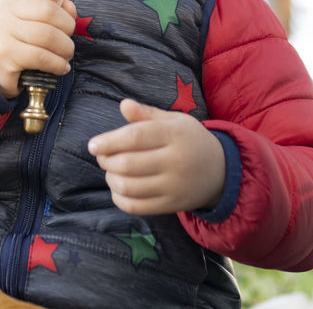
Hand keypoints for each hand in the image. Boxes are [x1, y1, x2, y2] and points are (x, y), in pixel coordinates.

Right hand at [0, 0, 75, 99]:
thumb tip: (69, 7)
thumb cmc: (17, 39)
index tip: (58, 5)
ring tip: (66, 53)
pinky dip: (58, 63)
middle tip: (67, 37)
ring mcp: (2, 32)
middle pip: (48, 10)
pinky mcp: (5, 55)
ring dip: (65, 48)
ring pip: (48, 35)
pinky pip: (42, 57)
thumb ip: (54, 8)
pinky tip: (60, 66)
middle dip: (67, 26)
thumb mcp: (32, 18)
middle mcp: (3, 10)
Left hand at [87, 99, 225, 214]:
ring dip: (111, 179)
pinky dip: (119, 199)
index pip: (135, 137)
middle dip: (107, 161)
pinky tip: (118, 188)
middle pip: (128, 164)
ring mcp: (174, 186)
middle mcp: (176, 160)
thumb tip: (124, 105)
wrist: (219, 171)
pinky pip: (136, 206)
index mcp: (175, 134)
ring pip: (129, 187)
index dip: (109, 141)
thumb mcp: (174, 121)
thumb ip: (147, 114)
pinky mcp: (171, 205)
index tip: (93, 145)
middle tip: (101, 156)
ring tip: (110, 170)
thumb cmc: (189, 140)